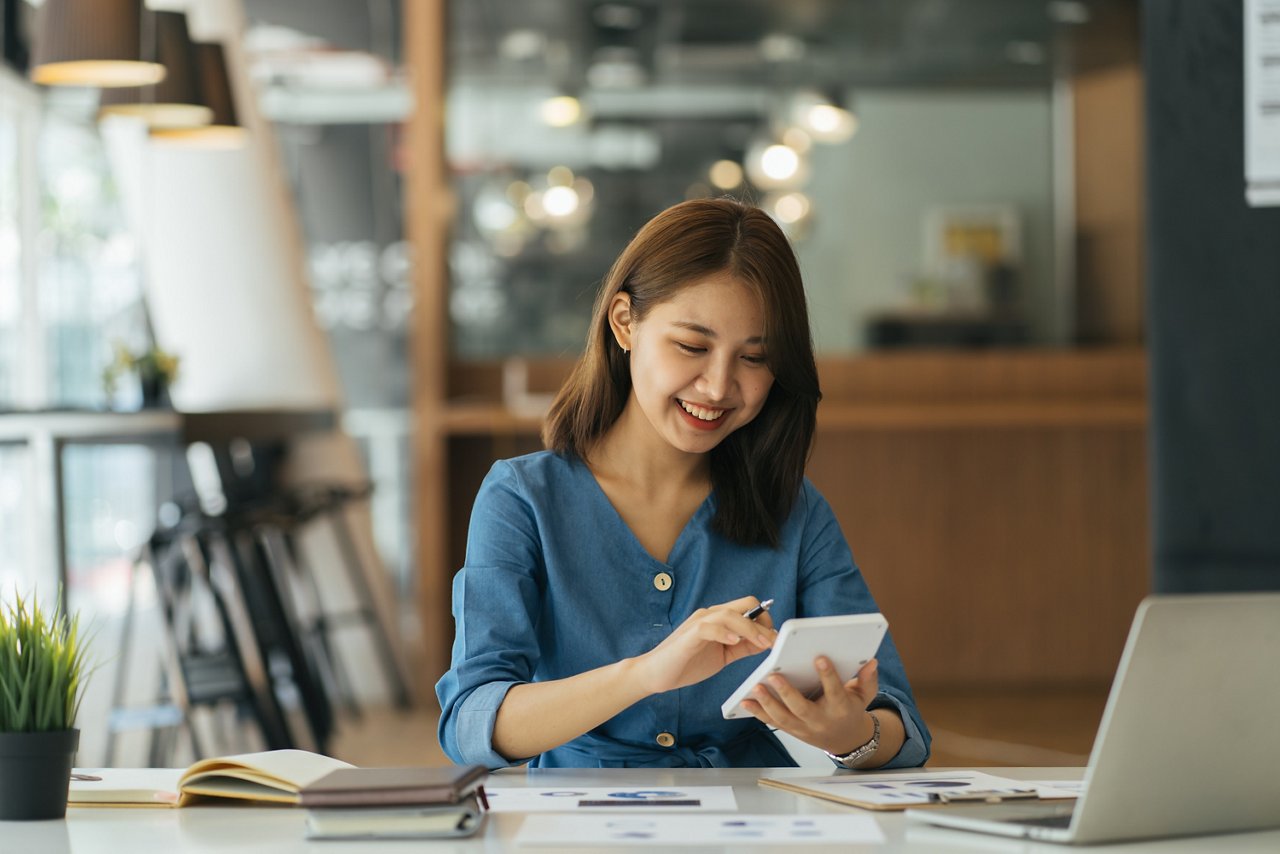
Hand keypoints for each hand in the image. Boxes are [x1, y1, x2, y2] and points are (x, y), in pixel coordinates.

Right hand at [633, 596, 776, 694]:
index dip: (765, 621)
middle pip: (744, 604)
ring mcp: (699, 622)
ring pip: (731, 614)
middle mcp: (710, 615)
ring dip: (750, 628)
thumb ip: (742, 648)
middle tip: (773, 641)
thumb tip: (765, 642)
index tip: (775, 639)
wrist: (655, 674)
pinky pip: (710, 627)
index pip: (749, 608)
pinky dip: (724, 632)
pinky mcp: (689, 634)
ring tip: (762, 643)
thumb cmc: (686, 664)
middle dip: (763, 620)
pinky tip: (734, 642)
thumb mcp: (722, 657)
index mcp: (718, 619)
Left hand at [740, 656, 878, 755]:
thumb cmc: (851, 710)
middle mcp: (820, 721)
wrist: (845, 740)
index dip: (828, 676)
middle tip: (774, 675)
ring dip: (768, 703)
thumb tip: (871, 661)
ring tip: (755, 687)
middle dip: (787, 692)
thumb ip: (867, 679)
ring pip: (783, 718)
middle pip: (802, 709)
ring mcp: (804, 728)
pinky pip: (773, 723)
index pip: (834, 692)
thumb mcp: (865, 696)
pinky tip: (746, 701)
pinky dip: (758, 713)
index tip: (820, 657)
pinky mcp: (792, 731)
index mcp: (840, 709)